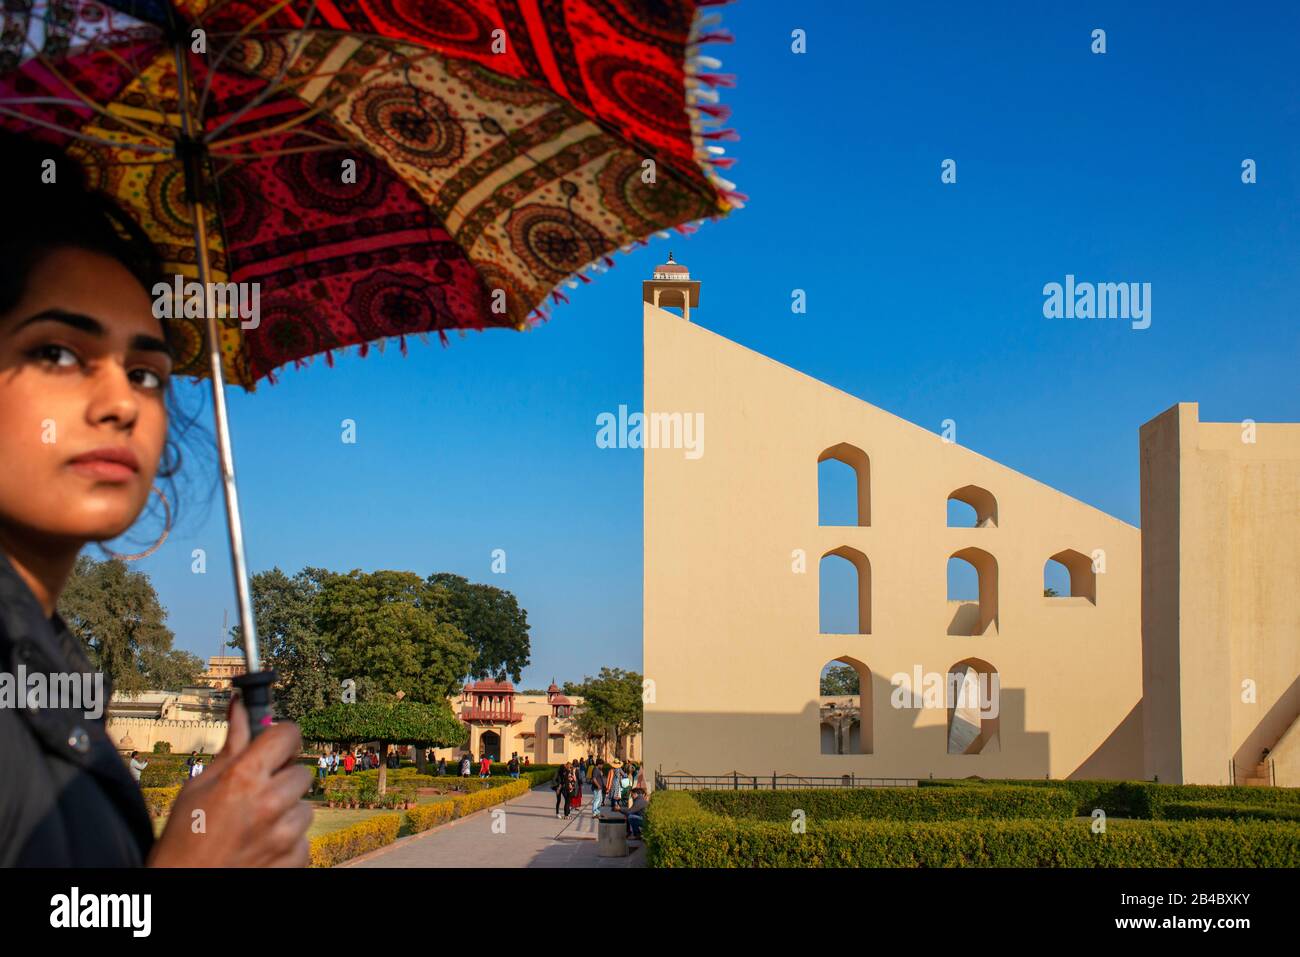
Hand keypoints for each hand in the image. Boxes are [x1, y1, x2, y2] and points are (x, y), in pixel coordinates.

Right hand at [148, 694, 313, 866]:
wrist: (181, 888)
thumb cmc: (183, 840)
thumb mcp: (199, 787)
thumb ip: (231, 746)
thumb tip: (240, 707)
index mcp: (243, 778)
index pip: (287, 734)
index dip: (281, 736)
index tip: (276, 744)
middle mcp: (269, 803)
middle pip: (301, 772)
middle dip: (282, 779)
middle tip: (256, 793)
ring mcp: (284, 834)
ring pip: (304, 807)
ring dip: (286, 812)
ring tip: (254, 824)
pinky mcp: (293, 859)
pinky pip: (304, 838)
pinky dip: (288, 841)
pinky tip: (261, 844)